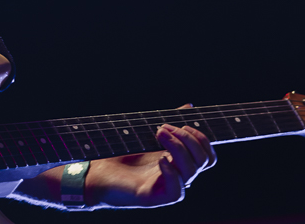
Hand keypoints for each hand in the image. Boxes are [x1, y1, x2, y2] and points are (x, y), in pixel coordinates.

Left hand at [86, 107, 216, 207]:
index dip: (201, 139)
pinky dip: (172, 173)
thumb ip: (169, 123)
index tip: (183, 124)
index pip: (207, 156)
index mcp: (179, 162)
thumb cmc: (121, 153)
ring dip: (177, 149)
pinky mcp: (154, 197)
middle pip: (202, 161)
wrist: (97, 171)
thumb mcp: (147, 134)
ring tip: (158, 134)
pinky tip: (160, 159)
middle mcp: (177, 176)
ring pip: (190, 172)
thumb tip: (189, 106)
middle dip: (187, 140)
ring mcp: (167, 187)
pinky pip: (176, 192)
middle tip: (163, 128)